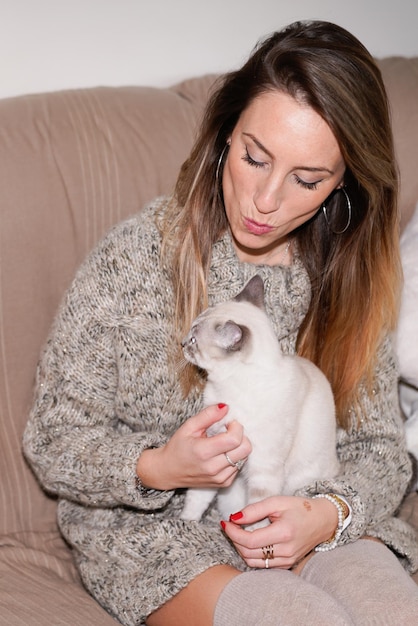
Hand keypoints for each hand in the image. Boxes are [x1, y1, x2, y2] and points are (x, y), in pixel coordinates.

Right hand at [136, 403, 251, 490]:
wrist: (168, 472)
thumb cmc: (178, 447)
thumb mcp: (188, 427)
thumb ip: (208, 415)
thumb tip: (225, 407)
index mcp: (203, 451)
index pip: (234, 439)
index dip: (236, 427)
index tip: (228, 423)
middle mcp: (213, 468)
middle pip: (245, 449)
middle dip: (241, 435)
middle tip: (228, 431)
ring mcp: (220, 478)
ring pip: (244, 457)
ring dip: (238, 446)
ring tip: (223, 442)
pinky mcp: (224, 483)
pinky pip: (240, 466)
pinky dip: (235, 457)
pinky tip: (222, 453)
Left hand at [221, 495, 337, 568]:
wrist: (323, 520)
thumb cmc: (300, 508)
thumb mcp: (277, 502)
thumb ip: (254, 510)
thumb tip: (234, 518)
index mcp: (284, 533)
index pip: (250, 541)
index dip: (233, 533)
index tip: (225, 522)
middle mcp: (286, 551)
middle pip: (249, 553)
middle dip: (234, 540)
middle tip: (230, 525)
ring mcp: (288, 560)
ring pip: (253, 562)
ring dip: (241, 548)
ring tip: (239, 533)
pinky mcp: (287, 564)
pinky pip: (262, 565)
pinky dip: (252, 555)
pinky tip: (250, 542)